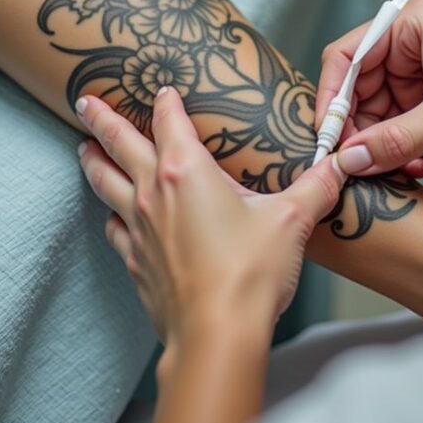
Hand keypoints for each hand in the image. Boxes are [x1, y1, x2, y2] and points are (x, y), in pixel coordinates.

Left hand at [77, 86, 345, 353]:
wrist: (217, 334)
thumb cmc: (250, 272)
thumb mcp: (292, 220)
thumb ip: (316, 186)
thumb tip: (338, 165)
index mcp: (187, 171)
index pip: (168, 120)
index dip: (166, 100)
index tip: (163, 88)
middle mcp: (154, 193)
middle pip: (119, 145)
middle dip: (101, 119)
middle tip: (84, 101)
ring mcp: (139, 229)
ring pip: (105, 184)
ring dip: (94, 162)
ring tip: (84, 149)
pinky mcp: (136, 262)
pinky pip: (115, 229)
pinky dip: (111, 215)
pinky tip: (114, 216)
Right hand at [317, 0, 422, 176]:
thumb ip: (395, 139)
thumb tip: (351, 158)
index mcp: (413, 24)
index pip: (347, 56)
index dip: (332, 98)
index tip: (328, 136)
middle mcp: (414, 43)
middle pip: (359, 87)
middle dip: (360, 129)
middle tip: (360, 164)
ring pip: (378, 112)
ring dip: (383, 144)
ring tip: (399, 168)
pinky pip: (400, 124)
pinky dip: (402, 148)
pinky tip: (416, 166)